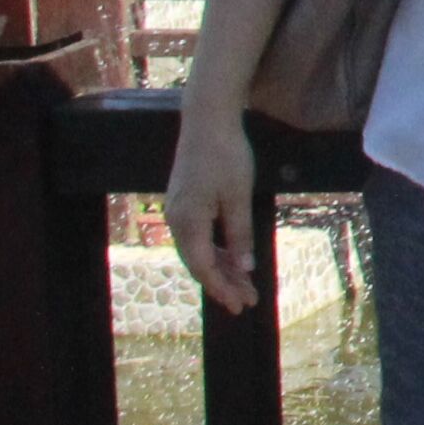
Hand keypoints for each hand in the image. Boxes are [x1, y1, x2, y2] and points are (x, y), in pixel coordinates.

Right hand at [167, 103, 268, 314]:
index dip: (222, 288)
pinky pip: (198, 237)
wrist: (206, 120)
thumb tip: (244, 268)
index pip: (204, 266)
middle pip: (199, 263)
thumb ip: (239, 233)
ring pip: (198, 251)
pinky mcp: (184, 202)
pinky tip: (232, 259)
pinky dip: (215, 250)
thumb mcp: (238, 196)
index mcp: (188, 221)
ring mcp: (178, 211)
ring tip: (245, 285)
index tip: (241, 304)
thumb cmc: (226, 155)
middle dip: (223, 284)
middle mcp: (176, 220)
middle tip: (247, 302)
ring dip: (220, 269)